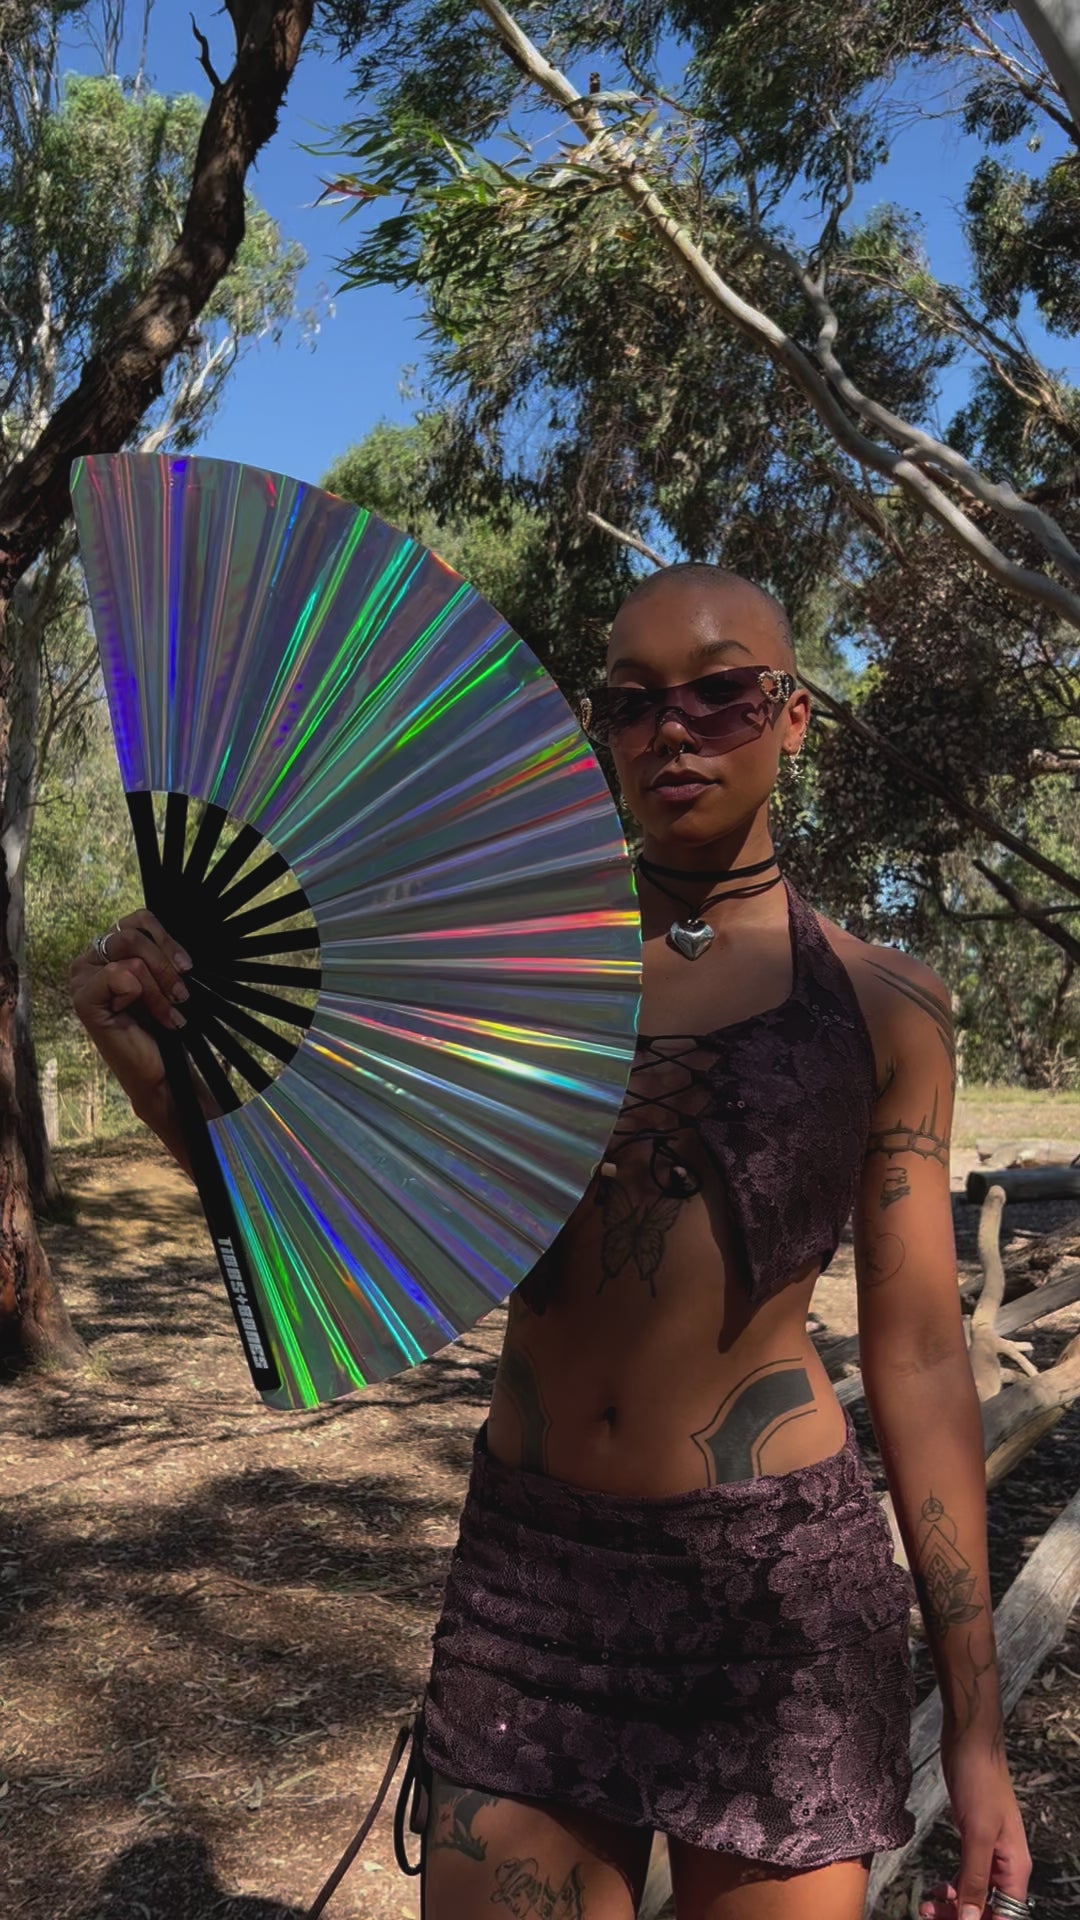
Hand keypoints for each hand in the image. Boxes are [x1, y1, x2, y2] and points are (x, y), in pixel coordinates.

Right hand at [68, 910, 192, 1115]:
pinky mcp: (83, 999)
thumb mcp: (164, 977)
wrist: (162, 1066)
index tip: (188, 967)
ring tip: (172, 1009)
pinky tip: (155, 1018)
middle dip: (165, 965)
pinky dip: (147, 997)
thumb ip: (160, 949)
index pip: (139, 919)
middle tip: (181, 993)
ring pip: (131, 955)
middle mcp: (88, 959)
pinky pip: (120, 975)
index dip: (167, 939)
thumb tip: (178, 931)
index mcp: (106, 948)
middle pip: (133, 934)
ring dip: (160, 985)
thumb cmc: (163, 1022)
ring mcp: (82, 979)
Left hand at [919, 1728, 1031, 1919]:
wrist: (969, 1741)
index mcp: (1015, 1868)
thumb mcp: (976, 1834)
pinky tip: (935, 1889)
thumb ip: (974, 1879)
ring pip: (975, 1894)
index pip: (1006, 1916)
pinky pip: (965, 1875)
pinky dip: (951, 1887)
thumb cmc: (979, 1781)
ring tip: (926, 1907)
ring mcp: (988, 1852)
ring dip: (954, 1906)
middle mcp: (1006, 1865)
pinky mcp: (972, 1839)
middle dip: (962, 1917)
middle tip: (931, 1916)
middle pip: (989, 1909)